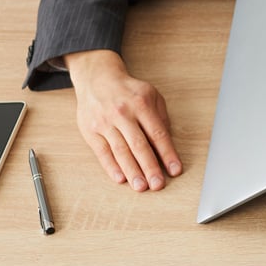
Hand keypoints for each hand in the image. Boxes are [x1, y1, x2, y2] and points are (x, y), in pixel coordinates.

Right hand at [65, 50, 181, 190]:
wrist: (97, 79)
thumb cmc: (128, 91)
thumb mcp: (151, 95)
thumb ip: (161, 118)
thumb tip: (168, 144)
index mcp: (141, 104)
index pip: (158, 134)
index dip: (167, 154)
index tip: (175, 170)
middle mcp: (122, 113)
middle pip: (139, 145)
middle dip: (150, 167)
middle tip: (158, 184)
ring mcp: (104, 123)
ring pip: (120, 151)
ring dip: (132, 171)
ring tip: (141, 187)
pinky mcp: (90, 131)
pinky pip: (102, 152)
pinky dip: (111, 167)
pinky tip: (121, 178)